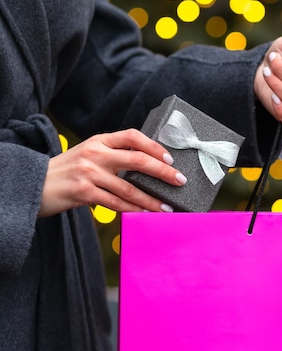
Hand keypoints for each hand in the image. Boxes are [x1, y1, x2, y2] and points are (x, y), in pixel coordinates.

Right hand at [38, 129, 186, 216]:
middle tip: (180, 181)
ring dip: (152, 200)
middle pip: (138, 160)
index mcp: (99, 141)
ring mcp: (89, 173)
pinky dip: (134, 210)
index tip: (170, 159)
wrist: (34, 184)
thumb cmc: (67, 171)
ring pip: (130, 188)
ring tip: (167, 207)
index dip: (155, 146)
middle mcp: (95, 154)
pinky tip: (145, 214)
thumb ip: (112, 156)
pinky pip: (116, 203)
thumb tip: (148, 166)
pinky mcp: (83, 193)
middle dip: (163, 172)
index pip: (133, 136)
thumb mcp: (88, 154)